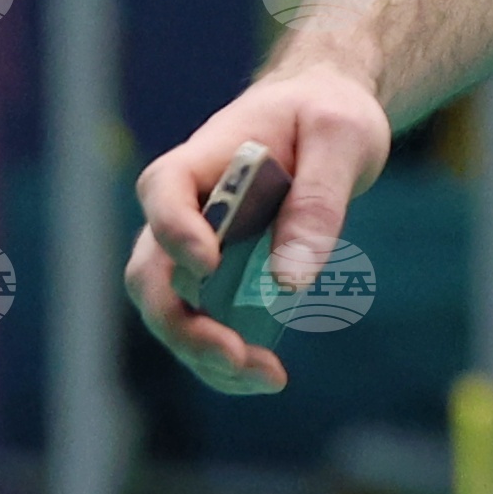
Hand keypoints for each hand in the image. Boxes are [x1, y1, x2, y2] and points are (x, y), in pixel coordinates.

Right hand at [123, 63, 390, 394]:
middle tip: (234, 356)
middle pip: (151, 275)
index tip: (210, 265)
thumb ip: (318, 199)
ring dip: (205, 353)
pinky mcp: (217, 280)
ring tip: (265, 377)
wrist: (326, 118)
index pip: (165, 195)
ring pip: (170, 312)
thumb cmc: (327, 116)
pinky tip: (268, 376)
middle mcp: (178, 213)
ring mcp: (191, 251)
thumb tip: (290, 280)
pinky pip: (205, 326)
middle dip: (184, 324)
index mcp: (196, 162)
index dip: (178, 233)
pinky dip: (227, 358)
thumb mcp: (341, 138)